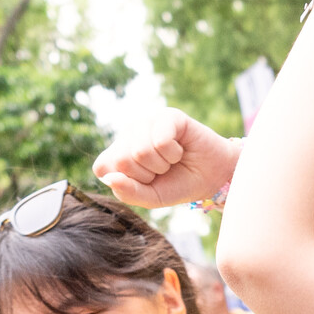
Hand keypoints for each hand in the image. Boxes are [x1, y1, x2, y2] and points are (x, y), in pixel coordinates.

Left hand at [94, 111, 240, 213]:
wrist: (211, 177)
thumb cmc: (177, 185)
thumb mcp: (150, 197)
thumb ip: (127, 192)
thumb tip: (110, 178)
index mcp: (117, 153)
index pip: (102, 168)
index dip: (128, 182)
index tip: (145, 181)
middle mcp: (128, 134)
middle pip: (122, 160)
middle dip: (147, 174)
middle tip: (161, 170)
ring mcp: (146, 122)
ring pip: (140, 151)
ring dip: (162, 164)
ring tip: (171, 160)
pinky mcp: (167, 116)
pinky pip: (160, 141)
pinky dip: (173, 154)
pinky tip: (179, 149)